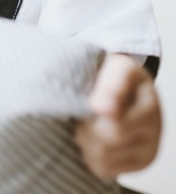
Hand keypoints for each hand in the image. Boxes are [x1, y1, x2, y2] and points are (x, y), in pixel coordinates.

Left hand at [75, 53, 161, 178]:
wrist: (125, 86)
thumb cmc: (116, 75)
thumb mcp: (117, 68)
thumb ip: (112, 85)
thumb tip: (102, 109)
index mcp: (149, 104)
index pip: (116, 124)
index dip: (94, 115)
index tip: (91, 104)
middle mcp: (154, 131)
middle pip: (105, 142)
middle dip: (87, 127)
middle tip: (83, 114)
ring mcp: (147, 151)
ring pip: (102, 158)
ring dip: (86, 141)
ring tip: (87, 125)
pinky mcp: (135, 165)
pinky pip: (103, 169)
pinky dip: (91, 156)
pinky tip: (94, 140)